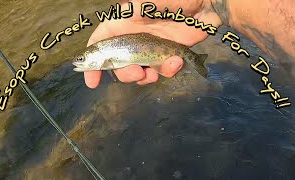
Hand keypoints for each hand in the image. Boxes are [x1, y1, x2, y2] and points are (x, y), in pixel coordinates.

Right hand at [85, 0, 221, 87]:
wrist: (203, 5)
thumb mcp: (145, 3)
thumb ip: (128, 14)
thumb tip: (113, 26)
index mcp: (123, 25)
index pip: (101, 46)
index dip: (93, 64)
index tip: (91, 81)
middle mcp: (133, 39)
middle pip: (119, 65)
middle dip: (125, 74)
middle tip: (136, 74)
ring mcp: (150, 49)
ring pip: (139, 72)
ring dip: (144, 77)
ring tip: (154, 73)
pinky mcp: (166, 56)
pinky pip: (161, 71)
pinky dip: (166, 71)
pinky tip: (175, 62)